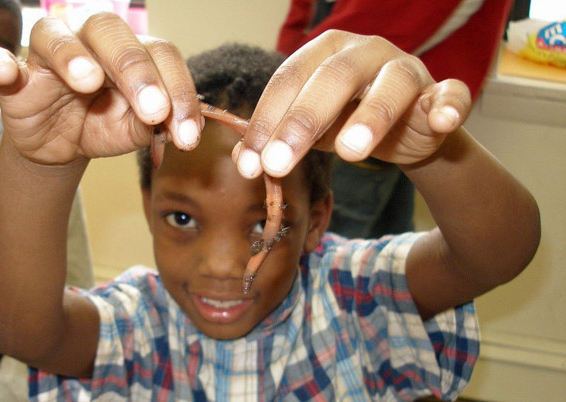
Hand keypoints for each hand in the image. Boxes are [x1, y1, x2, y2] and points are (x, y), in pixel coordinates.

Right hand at [0, 13, 201, 164]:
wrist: (61, 147)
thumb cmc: (102, 125)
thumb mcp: (134, 130)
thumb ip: (154, 124)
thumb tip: (176, 127)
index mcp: (128, 49)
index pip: (159, 53)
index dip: (178, 91)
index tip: (187, 134)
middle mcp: (89, 40)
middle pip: (111, 32)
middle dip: (136, 70)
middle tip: (154, 110)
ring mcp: (47, 55)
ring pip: (54, 35)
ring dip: (73, 55)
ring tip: (89, 83)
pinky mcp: (13, 77)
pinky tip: (5, 71)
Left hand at [236, 30, 471, 177]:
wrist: (403, 130)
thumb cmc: (346, 120)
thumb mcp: (308, 129)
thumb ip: (277, 138)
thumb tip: (241, 161)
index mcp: (324, 52)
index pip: (288, 80)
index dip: (266, 121)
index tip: (250, 164)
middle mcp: (365, 51)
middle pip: (333, 78)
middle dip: (302, 122)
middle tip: (278, 163)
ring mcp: (406, 68)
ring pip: (392, 84)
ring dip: (372, 116)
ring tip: (350, 152)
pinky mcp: (441, 91)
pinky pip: (451, 94)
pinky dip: (449, 106)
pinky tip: (441, 122)